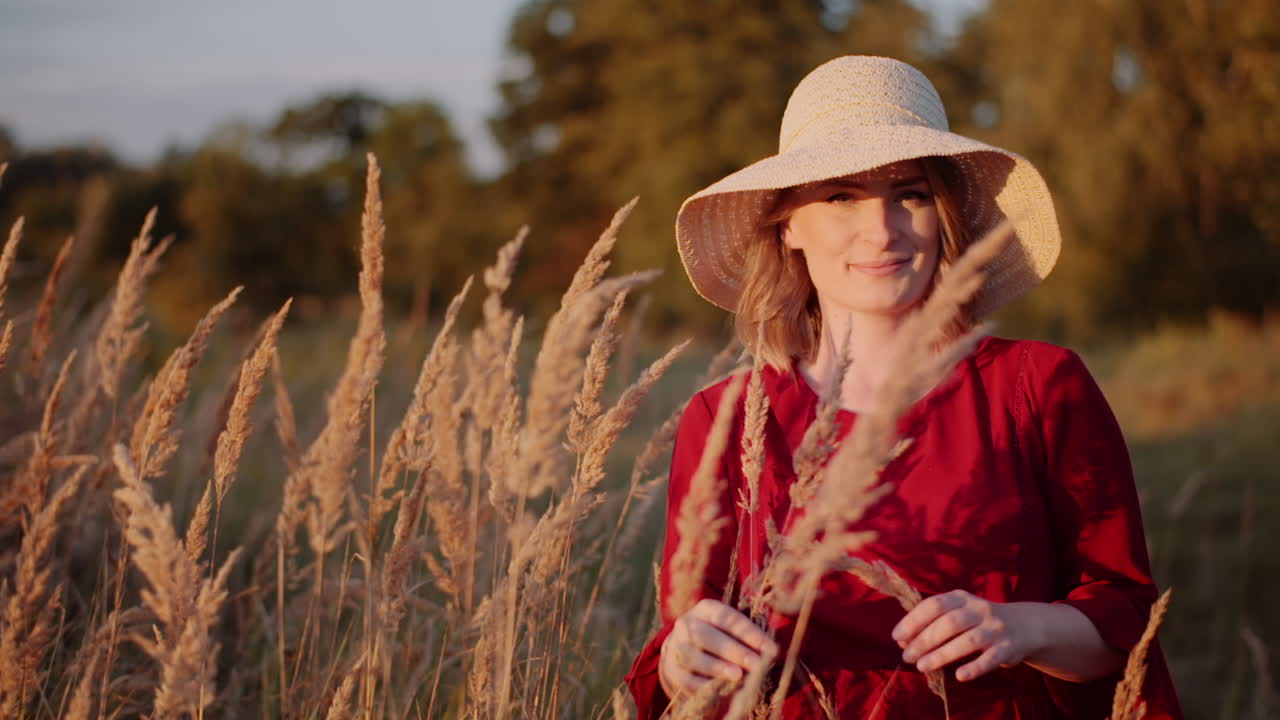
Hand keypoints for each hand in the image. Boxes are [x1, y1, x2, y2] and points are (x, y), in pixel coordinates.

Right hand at [659, 599, 778, 696]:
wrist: (682, 650)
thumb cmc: (717, 637)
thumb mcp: (730, 630)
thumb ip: (748, 637)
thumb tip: (770, 651)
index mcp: (705, 609)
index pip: (728, 618)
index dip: (750, 633)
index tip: (771, 649)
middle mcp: (687, 624)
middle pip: (707, 636)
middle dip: (734, 651)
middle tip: (756, 664)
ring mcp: (676, 646)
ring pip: (694, 657)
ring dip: (717, 667)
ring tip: (739, 677)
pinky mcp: (670, 669)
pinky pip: (686, 678)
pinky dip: (703, 685)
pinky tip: (720, 690)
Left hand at [891, 590, 1044, 681]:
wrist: (1024, 625)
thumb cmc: (978, 621)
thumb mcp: (958, 613)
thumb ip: (933, 623)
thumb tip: (904, 640)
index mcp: (961, 597)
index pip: (934, 605)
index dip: (913, 620)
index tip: (897, 636)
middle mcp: (979, 609)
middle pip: (948, 623)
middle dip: (924, 640)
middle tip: (907, 656)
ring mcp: (995, 627)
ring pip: (967, 641)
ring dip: (942, 655)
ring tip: (922, 666)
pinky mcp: (1008, 647)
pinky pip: (991, 658)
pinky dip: (975, 667)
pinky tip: (960, 676)